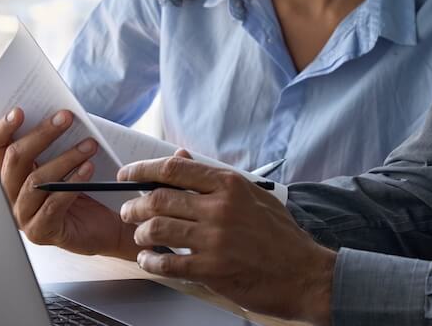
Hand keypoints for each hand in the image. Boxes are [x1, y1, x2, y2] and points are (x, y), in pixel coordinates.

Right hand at [0, 107, 142, 258]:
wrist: (108, 224)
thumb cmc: (88, 188)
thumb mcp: (67, 160)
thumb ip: (55, 142)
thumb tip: (58, 114)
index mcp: (11, 172)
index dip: (3, 128)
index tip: (20, 111)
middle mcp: (10, 194)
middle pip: (15, 160)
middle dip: (41, 135)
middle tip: (66, 118)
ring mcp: (22, 215)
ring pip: (35, 181)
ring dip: (65, 158)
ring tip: (89, 144)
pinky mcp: (40, 232)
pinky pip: (52, 204)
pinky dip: (72, 183)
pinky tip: (88, 168)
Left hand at [118, 153, 335, 324]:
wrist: (305, 274)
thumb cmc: (280, 236)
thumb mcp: (253, 196)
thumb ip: (215, 179)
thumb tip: (181, 158)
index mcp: (229, 185)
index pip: (173, 170)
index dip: (141, 170)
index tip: (126, 174)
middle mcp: (220, 208)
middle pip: (158, 198)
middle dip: (134, 205)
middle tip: (128, 211)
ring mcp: (215, 239)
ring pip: (157, 228)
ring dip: (140, 233)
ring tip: (140, 237)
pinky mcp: (212, 269)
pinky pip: (167, 262)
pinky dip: (150, 261)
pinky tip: (149, 260)